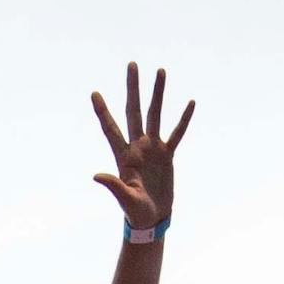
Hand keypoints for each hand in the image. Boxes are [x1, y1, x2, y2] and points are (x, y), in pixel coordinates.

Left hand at [89, 61, 194, 230]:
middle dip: (133, 88)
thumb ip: (113, 186)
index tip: (94, 93)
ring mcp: (153, 148)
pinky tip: (189, 102)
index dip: (102, 112)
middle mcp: (137, 146)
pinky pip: (177, 133)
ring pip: (155, 115)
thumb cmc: (136, 212)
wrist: (152, 219)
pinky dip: (183, 119)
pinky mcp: (167, 155)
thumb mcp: (125, 199)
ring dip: (157, 94)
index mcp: (124, 156)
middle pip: (134, 111)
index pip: (111, 129)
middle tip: (131, 65)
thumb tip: (96, 176)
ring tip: (160, 71)